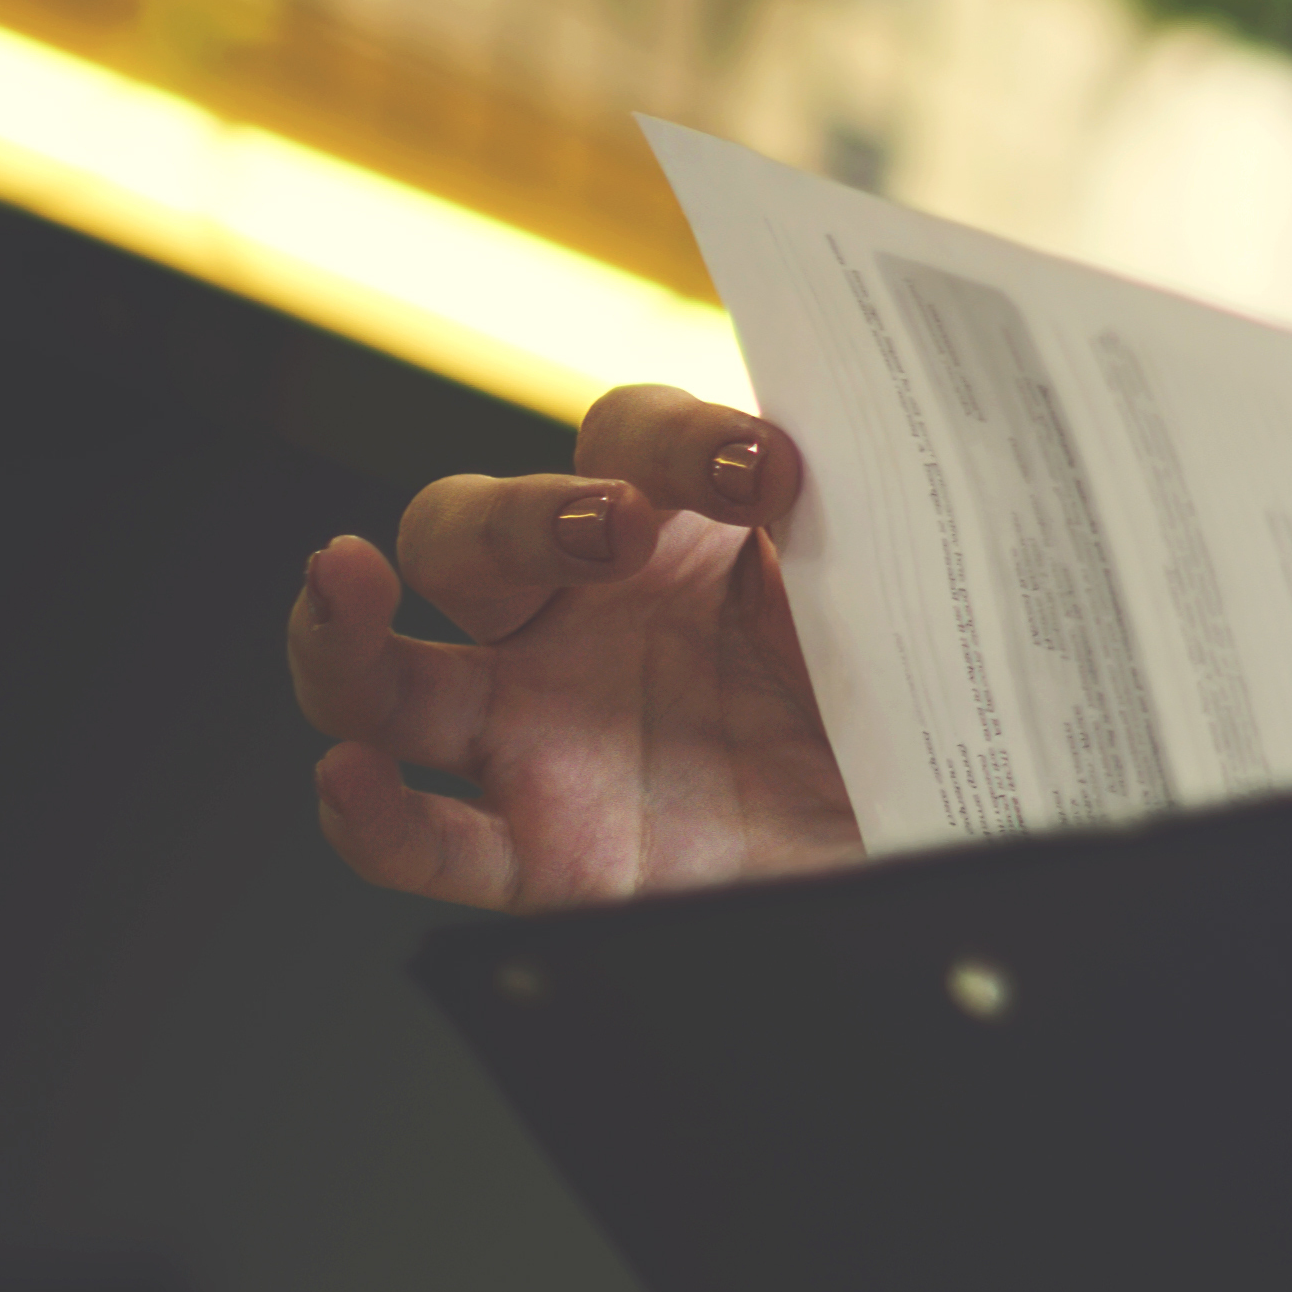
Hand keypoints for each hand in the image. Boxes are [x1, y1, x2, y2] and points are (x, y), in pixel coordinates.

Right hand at [289, 385, 860, 909]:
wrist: (947, 854)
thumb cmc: (912, 715)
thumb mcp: (899, 599)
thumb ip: (871, 516)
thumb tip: (886, 437)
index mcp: (672, 541)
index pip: (622, 438)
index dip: (674, 438)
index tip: (766, 470)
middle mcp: (580, 625)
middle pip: (465, 534)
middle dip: (521, 516)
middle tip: (614, 527)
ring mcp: (542, 736)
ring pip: (387, 674)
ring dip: (345, 624)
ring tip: (345, 576)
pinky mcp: (545, 854)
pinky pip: (425, 840)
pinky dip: (370, 816)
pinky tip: (350, 781)